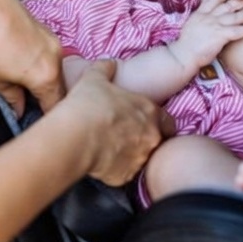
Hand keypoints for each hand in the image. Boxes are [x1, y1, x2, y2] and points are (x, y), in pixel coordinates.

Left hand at [0, 0, 65, 117]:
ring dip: (42, 77)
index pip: (55, 104)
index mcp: (47, 75)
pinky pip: (47, 52)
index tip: (38, 120)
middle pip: (59, 86)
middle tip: (28, 105)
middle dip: (46, 97)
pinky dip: (38, 61)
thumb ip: (12, 98)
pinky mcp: (43, 27)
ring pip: (53, 68)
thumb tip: (19, 107)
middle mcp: (56, 56)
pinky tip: (19, 61)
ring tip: (20, 81)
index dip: (47, 115)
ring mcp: (51, 39)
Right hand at [61, 61, 173, 185]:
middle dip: (144, 138)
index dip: (157, 120)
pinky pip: (123, 172)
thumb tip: (109, 64)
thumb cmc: (88, 105)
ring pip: (140, 158)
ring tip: (110, 148)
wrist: (75, 137)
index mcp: (149, 112)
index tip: (144, 120)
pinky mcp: (125, 176)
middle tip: (124, 135)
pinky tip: (100, 160)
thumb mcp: (94, 79)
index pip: (167, 120)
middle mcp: (151, 137)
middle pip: (157, 140)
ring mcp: (140, 159)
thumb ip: (105, 69)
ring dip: (130, 153)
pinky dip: (115, 168)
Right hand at [171, 0, 242, 67]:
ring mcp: (214, 25)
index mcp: (201, 13)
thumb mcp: (191, 26)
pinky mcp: (219, 36)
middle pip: (229, 5)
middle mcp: (209, 16)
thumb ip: (200, 20)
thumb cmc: (185, 44)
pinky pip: (238, 31)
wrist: (182, 55)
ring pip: (236, 16)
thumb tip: (205, 19)